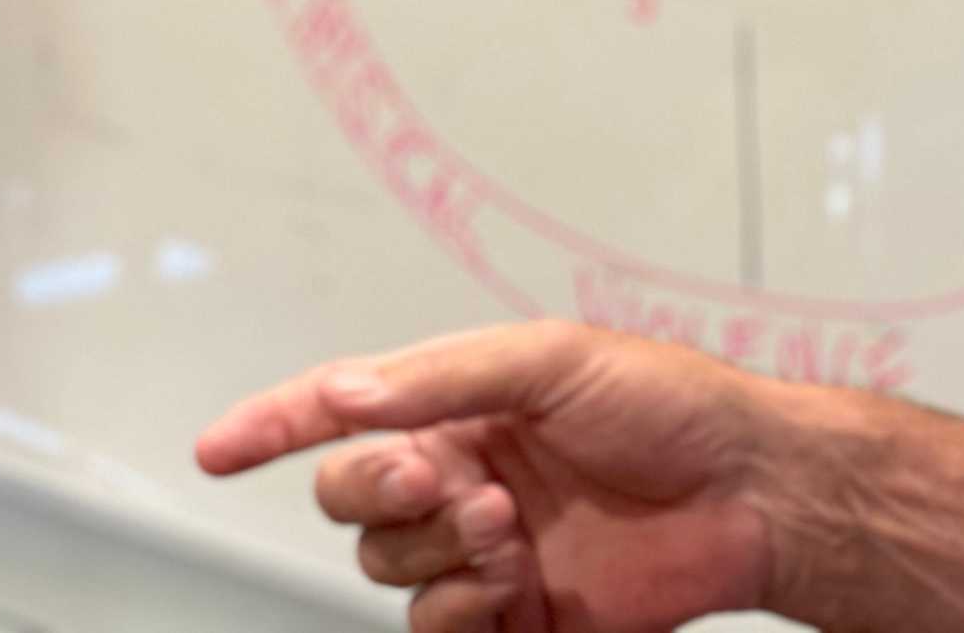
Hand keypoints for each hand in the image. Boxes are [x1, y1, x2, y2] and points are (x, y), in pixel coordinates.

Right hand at [194, 321, 778, 632]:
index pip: (343, 411)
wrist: (747, 491)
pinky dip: (462, 613)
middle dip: (380, 490)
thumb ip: (442, 377)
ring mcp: (484, 549)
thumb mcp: (555, 358)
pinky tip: (512, 586)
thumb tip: (347, 391)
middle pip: (350, 498)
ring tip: (512, 528)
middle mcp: (461, 473)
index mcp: (463, 405)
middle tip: (449, 479)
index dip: (274, 425)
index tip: (216, 448)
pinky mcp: (514, 617)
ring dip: (437, 552)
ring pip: (389, 568)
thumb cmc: (670, 405)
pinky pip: (438, 630)